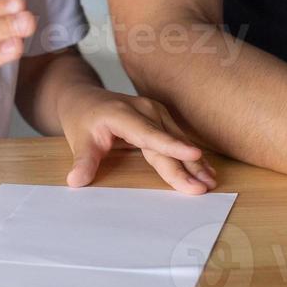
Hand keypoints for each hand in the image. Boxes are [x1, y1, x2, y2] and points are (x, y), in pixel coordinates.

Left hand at [59, 87, 217, 194]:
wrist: (85, 99)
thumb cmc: (83, 119)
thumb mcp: (79, 140)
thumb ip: (83, 161)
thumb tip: (75, 181)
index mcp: (123, 114)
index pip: (149, 134)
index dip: (172, 146)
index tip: (193, 155)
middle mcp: (144, 110)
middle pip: (167, 142)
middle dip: (187, 165)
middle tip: (203, 187)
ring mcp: (155, 112)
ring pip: (177, 140)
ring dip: (195, 162)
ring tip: (210, 181)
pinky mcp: (161, 118)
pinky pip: (177, 138)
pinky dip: (190, 156)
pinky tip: (205, 170)